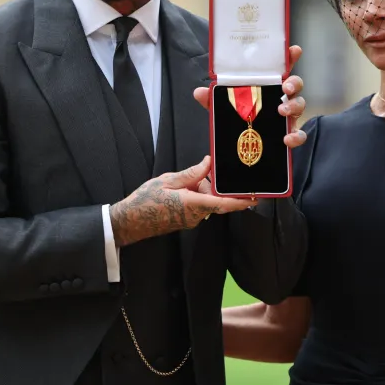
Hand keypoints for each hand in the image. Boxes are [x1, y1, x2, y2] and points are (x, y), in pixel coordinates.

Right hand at [109, 156, 254, 246]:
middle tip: (200, 175)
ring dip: (200, 190)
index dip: (241, 201)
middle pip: (215, 199)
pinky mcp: (186, 221)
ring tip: (182, 182)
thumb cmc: (145, 201)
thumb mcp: (168, 180)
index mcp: (193, 204)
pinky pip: (198, 207)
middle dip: (210, 186)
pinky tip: (180, 190)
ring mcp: (191, 220)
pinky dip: (194, 196)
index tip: (255, 198)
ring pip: (206, 202)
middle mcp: (196, 216)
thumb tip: (208, 163)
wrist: (130, 221)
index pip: (223, 203)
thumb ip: (192, 173)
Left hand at [193, 44, 307, 148]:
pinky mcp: (290, 132)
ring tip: (282, 111)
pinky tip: (287, 138)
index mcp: (267, 85)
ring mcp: (288, 114)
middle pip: (295, 83)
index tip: (294, 50)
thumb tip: (199, 92)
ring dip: (294, 106)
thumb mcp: (224, 106)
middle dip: (294, 82)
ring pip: (300, 104)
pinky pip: (299, 134)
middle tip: (285, 87)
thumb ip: (213, 98)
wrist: (243, 145)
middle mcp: (281, 97)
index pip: (281, 67)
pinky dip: (296, 136)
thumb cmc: (239, 116)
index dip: (289, 57)